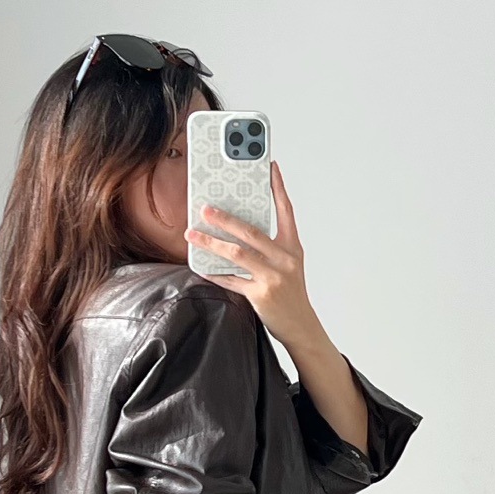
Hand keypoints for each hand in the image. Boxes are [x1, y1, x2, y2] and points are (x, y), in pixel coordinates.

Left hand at [184, 163, 319, 351]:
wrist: (302, 326)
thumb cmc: (292, 295)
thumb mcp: (289, 265)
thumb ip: (271, 248)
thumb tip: (240, 231)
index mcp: (292, 247)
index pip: (286, 210)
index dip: (278, 187)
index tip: (269, 167)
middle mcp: (284, 259)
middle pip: (251, 231)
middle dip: (225, 218)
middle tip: (205, 208)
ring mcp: (273, 276)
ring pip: (237, 253)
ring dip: (211, 242)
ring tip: (192, 235)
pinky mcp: (261, 294)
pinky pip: (231, 280)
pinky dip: (214, 272)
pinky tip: (200, 265)